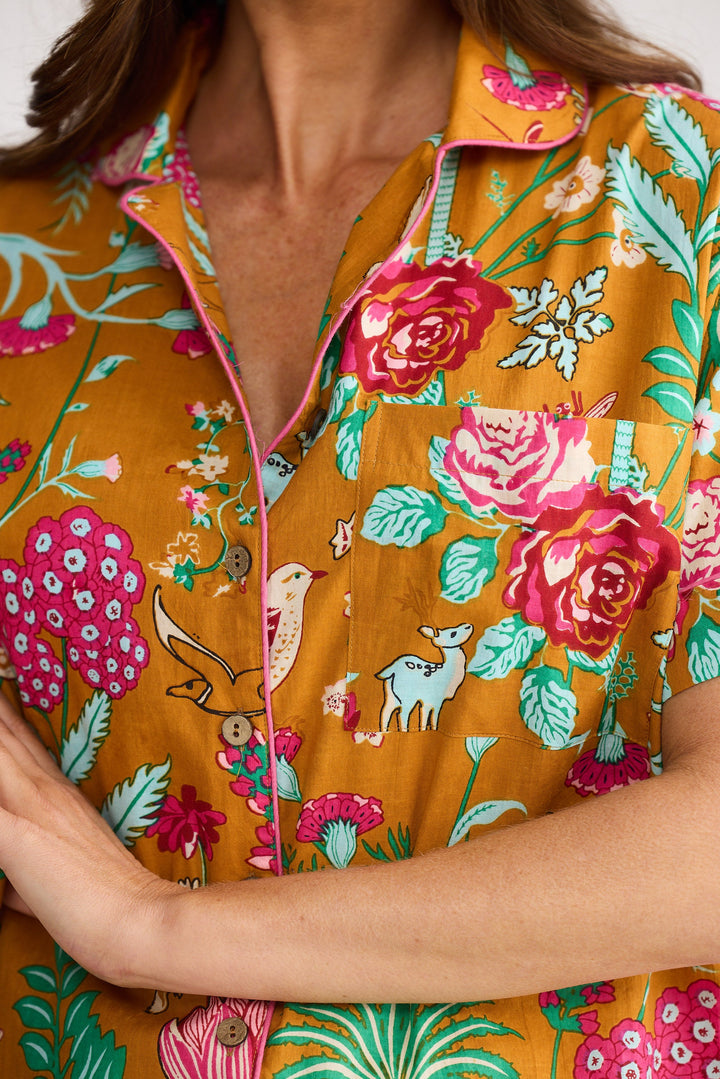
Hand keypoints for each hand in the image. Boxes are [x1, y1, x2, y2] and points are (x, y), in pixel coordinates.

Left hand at [0, 695, 176, 984]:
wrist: (139, 921)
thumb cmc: (103, 907)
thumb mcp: (54, 886)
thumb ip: (23, 878)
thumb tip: (8, 891)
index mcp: (54, 797)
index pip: (19, 742)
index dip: (3, 715)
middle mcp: (43, 789)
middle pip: (4, 732)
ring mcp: (31, 807)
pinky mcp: (16, 835)